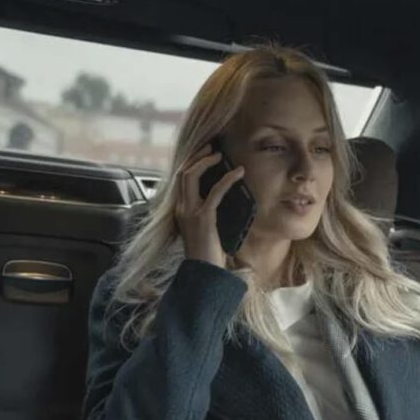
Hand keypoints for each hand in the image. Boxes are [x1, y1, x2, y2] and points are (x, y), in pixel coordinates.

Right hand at [174, 143, 244, 268]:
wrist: (205, 273)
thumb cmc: (209, 253)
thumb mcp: (206, 227)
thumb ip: (208, 211)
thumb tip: (220, 196)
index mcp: (181, 210)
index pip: (181, 179)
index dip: (192, 162)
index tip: (206, 152)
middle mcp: (181, 208)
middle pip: (183, 172)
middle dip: (196, 156)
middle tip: (212, 147)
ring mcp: (190, 213)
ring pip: (191, 177)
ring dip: (206, 162)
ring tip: (220, 154)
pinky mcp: (203, 218)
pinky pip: (215, 192)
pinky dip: (227, 180)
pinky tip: (238, 173)